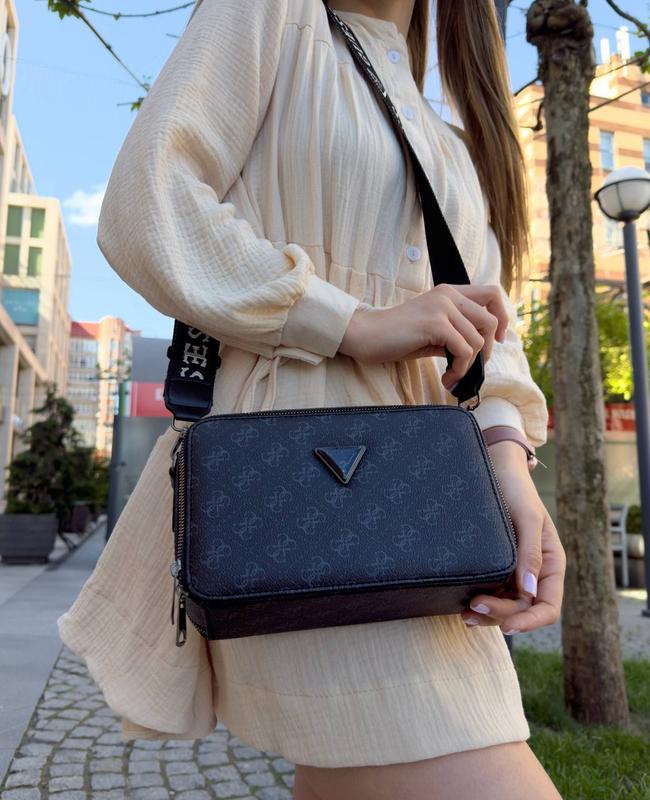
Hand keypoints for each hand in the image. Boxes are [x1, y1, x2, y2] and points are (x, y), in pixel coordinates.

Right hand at [338, 283, 509, 390]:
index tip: (496, 339)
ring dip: (469, 366)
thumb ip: (457, 333)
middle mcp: (449, 294)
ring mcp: (442, 307)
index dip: (503, 316)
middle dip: (486, 351)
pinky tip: (447, 378)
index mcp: (449, 292)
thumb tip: (481, 351)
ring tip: (452, 377)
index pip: (493, 293)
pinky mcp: (435, 323)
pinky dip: (459, 369)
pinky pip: (464, 350)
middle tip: (468, 368)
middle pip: (491, 320)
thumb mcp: (433, 332)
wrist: (366, 335)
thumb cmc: (396, 337)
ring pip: (478, 340)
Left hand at [460, 440, 565, 634]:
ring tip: (464, 613)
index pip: (548, 606)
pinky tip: (462, 602)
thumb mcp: (527, 518)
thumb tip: (529, 594)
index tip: (507, 625)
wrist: (494, 468)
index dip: (530, 621)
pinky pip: (491, 592)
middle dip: (499, 614)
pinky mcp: (495, 566)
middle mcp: (534, 572)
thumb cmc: (515, 489)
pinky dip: (480, 601)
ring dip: (487, 614)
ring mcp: (515, 571)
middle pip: (522, 609)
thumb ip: (530, 554)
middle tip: (472, 609)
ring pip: (505, 605)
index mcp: (551, 564)